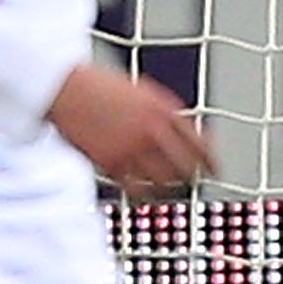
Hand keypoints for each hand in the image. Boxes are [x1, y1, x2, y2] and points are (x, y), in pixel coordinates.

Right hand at [48, 64, 216, 198]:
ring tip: (171, 190)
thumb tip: (180, 131)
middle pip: (185, 165)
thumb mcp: (142, 91)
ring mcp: (132, 147)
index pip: (200, 142)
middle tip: (195, 183)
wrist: (65, 88)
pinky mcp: (111, 162)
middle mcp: (153, 130)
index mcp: (165, 110)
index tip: (217, 169)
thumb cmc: (100, 86)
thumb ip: (163, 112)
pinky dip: (144, 195)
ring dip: (170, 187)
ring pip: (164, 180)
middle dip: (193, 176)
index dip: (211, 160)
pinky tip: (147, 197)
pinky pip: (136, 187)